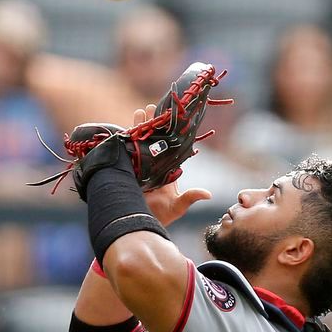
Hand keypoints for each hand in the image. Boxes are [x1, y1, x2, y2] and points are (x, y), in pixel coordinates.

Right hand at [132, 104, 211, 226]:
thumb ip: (190, 198)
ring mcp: (139, 167)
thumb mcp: (177, 207)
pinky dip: (125, 139)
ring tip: (140, 111)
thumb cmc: (161, 216)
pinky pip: (126, 152)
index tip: (170, 118)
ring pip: (139, 142)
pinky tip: (124, 127)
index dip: (169, 132)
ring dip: (139, 127)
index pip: (170, 147)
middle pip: (154, 140)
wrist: (138, 224)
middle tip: (152, 107)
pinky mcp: (126, 171)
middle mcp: (153, 165)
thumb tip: (208, 194)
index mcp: (167, 169)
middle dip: (152, 124)